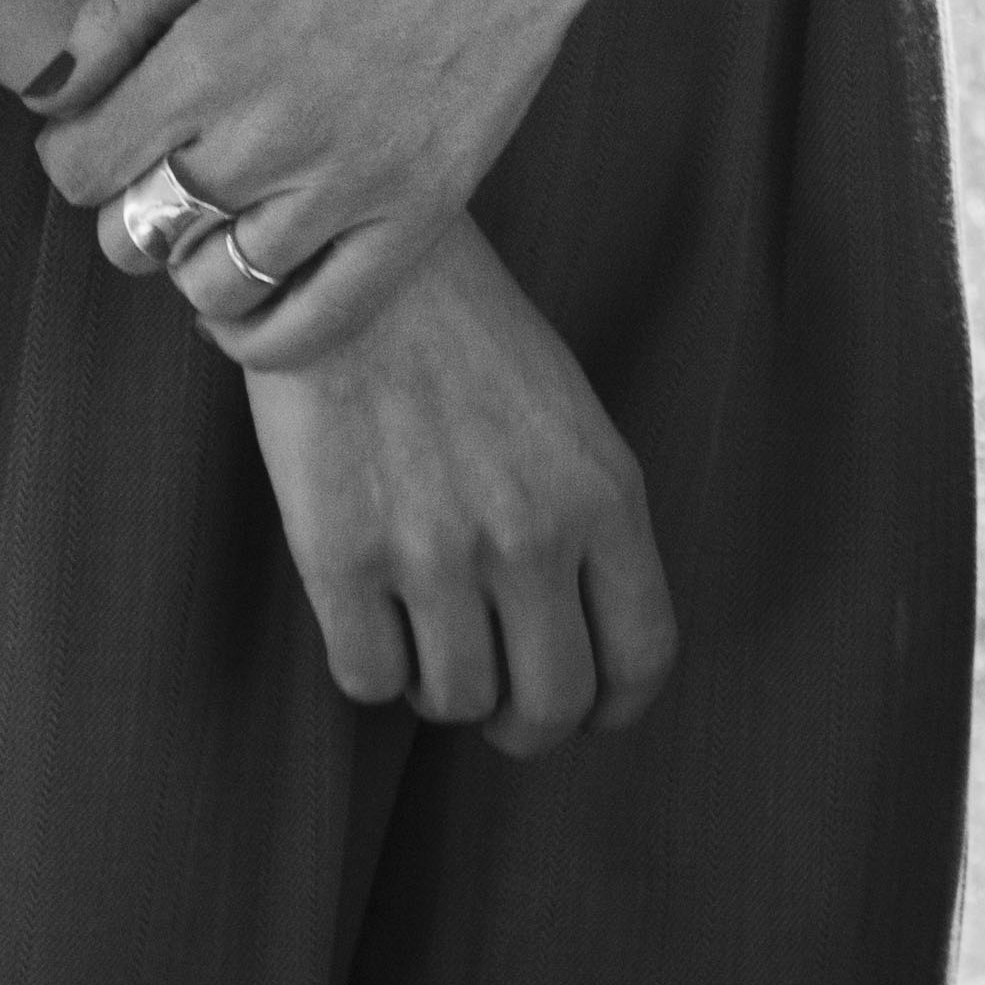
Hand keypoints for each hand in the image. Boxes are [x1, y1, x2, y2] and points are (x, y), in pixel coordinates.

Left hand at [33, 0, 611, 355]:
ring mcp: (344, 188)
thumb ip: (120, 6)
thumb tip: (45, 95)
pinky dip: (261, 335)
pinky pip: (316, 325)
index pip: (79, 168)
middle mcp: (266, 137)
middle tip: (163, 168)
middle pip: (135, 235)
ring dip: (193, 260)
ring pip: (213, 286)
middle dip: (128, 206)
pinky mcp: (414, 218)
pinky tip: (248, 300)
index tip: (93, 137)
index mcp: (208, 59)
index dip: (69, 156)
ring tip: (216, 216)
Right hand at [245, 212, 675, 749]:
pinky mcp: (341, 556)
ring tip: (424, 622)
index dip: (614, 706)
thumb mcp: (568, 416)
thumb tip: (579, 639)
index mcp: (604, 495)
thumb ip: (587, 523)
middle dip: (524, 724)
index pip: (643, 658)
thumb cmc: (464, 334)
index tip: (585, 706)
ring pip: (453, 702)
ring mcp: (435, 551)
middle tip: (496, 697)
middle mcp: (531, 535)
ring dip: (438, 684)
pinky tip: (368, 608)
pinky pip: (368, 678)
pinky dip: (370, 663)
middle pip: (550, 708)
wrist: (354, 259)